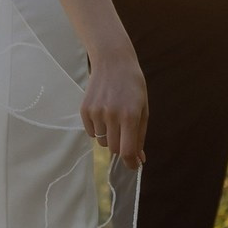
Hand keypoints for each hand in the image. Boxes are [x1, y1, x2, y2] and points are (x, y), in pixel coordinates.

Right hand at [81, 44, 147, 170]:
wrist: (112, 61)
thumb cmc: (133, 86)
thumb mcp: (143, 109)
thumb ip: (140, 136)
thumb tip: (139, 160)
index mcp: (130, 115)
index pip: (127, 150)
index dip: (131, 162)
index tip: (134, 166)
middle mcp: (112, 115)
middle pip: (114, 148)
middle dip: (121, 146)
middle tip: (125, 133)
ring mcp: (96, 112)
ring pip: (102, 142)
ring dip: (109, 136)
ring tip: (114, 117)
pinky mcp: (84, 110)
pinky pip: (91, 133)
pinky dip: (98, 129)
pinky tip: (103, 113)